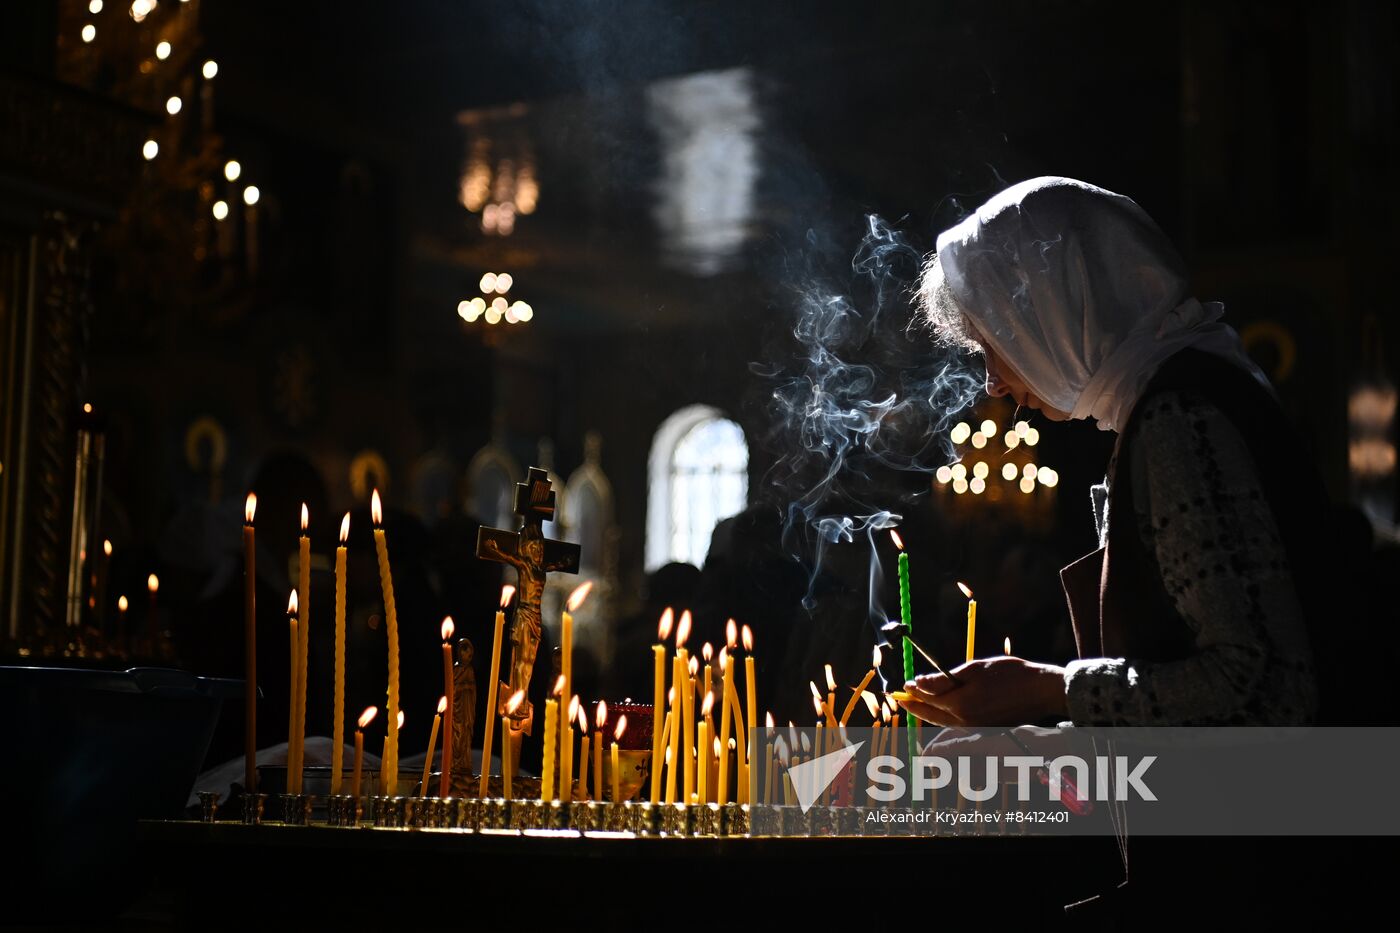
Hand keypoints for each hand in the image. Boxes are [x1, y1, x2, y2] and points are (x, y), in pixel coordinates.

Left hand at [897, 656, 1068, 726]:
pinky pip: (956, 726)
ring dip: (928, 712)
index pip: (928, 698)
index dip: (914, 690)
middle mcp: (965, 721)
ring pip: (942, 723)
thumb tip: (918, 682)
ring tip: (916, 703)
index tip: (905, 684)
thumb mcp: (974, 669)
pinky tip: (941, 710)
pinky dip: (944, 718)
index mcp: (961, 705)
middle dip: (915, 705)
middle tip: (901, 697)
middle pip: (931, 714)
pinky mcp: (984, 730)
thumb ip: (944, 678)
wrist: (1041, 691)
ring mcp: (975, 728)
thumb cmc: (1010, 674)